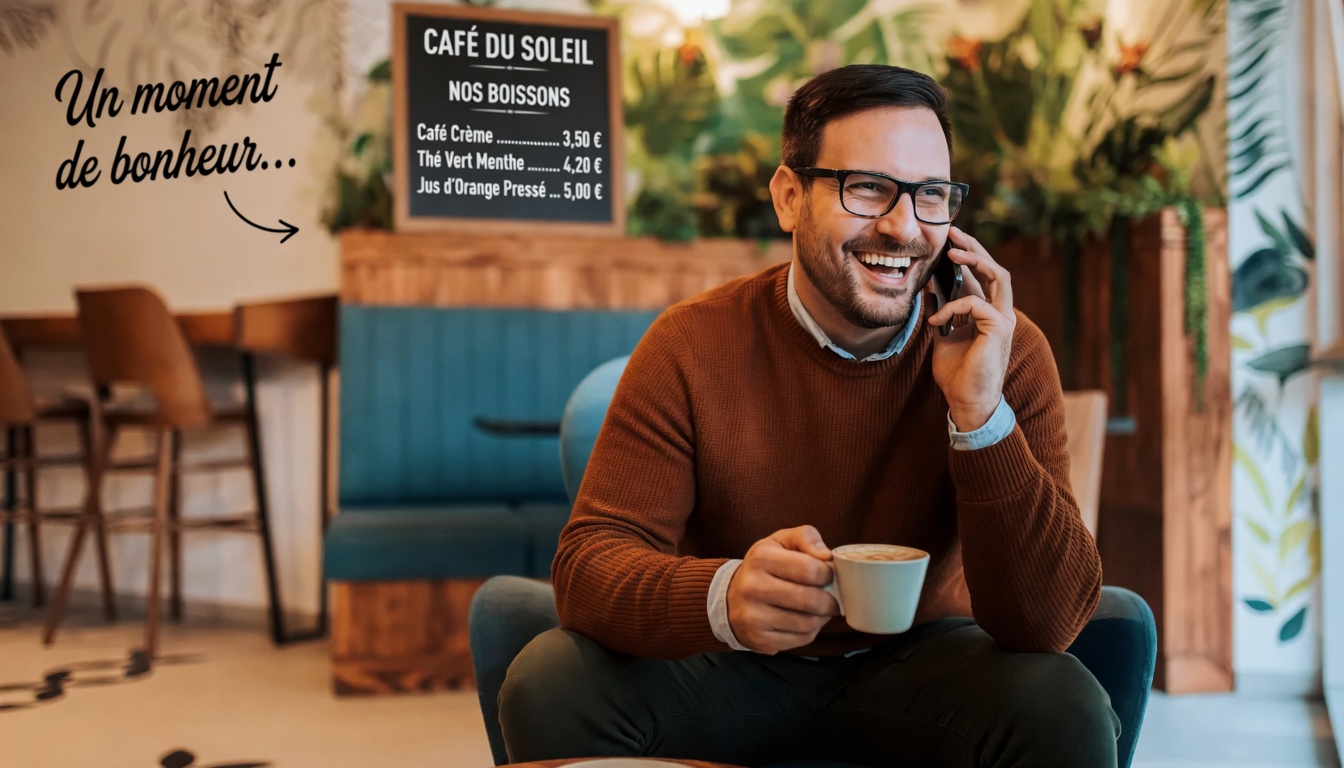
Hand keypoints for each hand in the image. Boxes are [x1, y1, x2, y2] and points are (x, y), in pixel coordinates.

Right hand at [726, 525, 839, 654]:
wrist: (730, 599)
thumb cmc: (765, 567)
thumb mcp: (781, 542)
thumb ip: (806, 537)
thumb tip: (827, 556)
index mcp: (761, 558)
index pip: (809, 570)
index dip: (828, 574)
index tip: (828, 575)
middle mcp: (753, 587)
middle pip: (811, 600)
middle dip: (831, 600)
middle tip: (833, 598)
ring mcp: (753, 617)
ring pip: (808, 623)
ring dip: (822, 617)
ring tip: (818, 609)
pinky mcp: (759, 639)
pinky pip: (801, 639)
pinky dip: (809, 631)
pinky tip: (802, 620)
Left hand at [927, 227, 1015, 431]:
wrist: (967, 401)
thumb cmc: (957, 374)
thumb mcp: (942, 337)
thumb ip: (941, 314)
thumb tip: (929, 290)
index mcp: (988, 314)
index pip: (982, 277)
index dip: (968, 257)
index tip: (949, 242)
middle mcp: (1000, 313)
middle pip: (995, 269)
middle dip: (975, 248)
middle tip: (953, 233)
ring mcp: (1004, 320)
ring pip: (997, 276)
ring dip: (975, 260)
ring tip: (952, 253)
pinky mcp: (999, 328)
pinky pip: (976, 303)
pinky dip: (953, 307)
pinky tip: (936, 320)